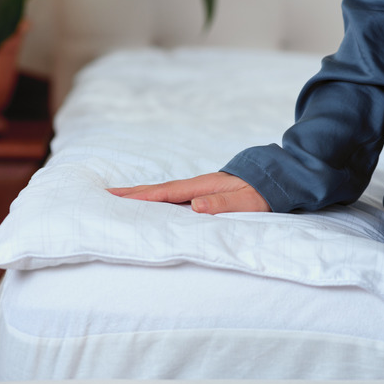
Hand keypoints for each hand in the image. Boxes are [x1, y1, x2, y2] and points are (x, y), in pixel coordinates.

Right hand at [107, 172, 270, 214]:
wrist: (278, 177)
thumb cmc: (263, 191)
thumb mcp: (247, 200)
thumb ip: (223, 203)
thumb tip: (196, 206)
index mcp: (203, 187)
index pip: (167, 193)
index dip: (143, 197)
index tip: (118, 198)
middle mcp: (198, 186)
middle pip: (159, 190)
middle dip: (133, 193)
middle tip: (106, 194)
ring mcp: (200, 188)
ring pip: (165, 193)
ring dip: (142, 196)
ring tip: (120, 199)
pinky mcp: (204, 194)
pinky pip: (174, 197)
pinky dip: (158, 199)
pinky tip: (153, 205)